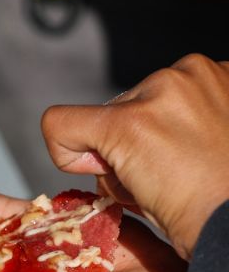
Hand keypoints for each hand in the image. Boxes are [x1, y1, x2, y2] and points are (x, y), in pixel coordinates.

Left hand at [42, 54, 228, 258]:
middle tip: (166, 181)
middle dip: (131, 147)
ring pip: (99, 123)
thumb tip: (136, 135)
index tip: (175, 161)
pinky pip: (60, 125)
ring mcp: (159, 93)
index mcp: (215, 76)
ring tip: (157, 186)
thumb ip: (180, 124)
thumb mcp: (213, 141)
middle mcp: (191, 71)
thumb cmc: (224, 200)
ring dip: (115, 160)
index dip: (152, 135)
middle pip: (124, 109)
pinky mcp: (127, 124)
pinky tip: (106, 176)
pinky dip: (64, 154)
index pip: (153, 99)